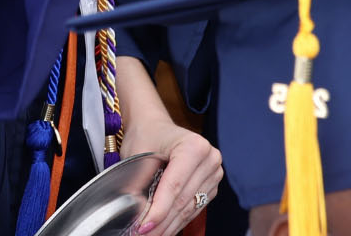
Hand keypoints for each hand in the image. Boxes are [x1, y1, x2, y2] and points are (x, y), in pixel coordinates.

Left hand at [123, 114, 221, 235]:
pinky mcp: (211, 185)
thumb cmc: (145, 134)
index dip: (159, 209)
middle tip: (142, 234)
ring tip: (151, 234)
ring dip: (170, 225)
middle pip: (183, 200)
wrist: (154, 125)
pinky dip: (178, 219)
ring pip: (190, 207)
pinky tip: (164, 228)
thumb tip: (139, 213)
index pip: (174, 186)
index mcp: (193, 146)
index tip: (144, 225)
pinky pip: (194, 207)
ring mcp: (213, 173)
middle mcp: (209, 159)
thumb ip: (139, 183)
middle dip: (162, 221)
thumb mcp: (136, 154)